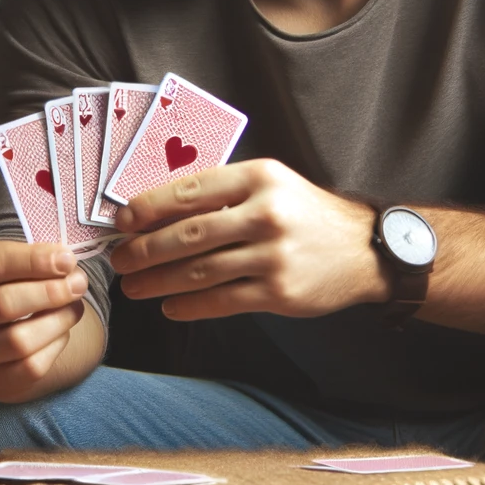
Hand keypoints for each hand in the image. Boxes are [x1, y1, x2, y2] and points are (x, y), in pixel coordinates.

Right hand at [0, 241, 89, 402]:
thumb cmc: (1, 283)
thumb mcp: (5, 260)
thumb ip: (31, 258)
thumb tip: (67, 265)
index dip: (34, 260)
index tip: (67, 260)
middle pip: (2, 304)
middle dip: (50, 292)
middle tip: (79, 283)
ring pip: (17, 341)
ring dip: (57, 320)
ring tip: (75, 306)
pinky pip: (28, 368)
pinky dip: (54, 347)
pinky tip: (61, 331)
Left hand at [110, 159, 390, 320]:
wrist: (365, 250)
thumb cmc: (305, 213)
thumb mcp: (271, 184)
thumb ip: (223, 192)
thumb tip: (157, 208)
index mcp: (258, 177)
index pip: (189, 191)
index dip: (148, 208)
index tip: (121, 221)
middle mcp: (265, 214)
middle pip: (189, 234)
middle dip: (145, 250)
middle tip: (119, 260)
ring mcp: (274, 256)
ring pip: (200, 271)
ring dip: (159, 281)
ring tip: (134, 287)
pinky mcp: (280, 293)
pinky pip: (223, 301)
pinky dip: (190, 306)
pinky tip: (170, 306)